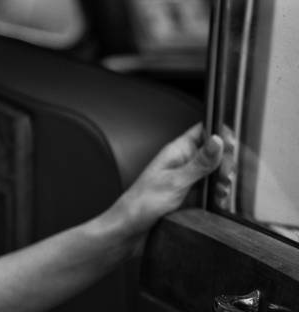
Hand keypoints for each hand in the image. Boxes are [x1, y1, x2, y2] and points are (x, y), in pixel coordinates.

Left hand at [109, 122, 223, 239]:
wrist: (129, 230)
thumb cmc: (141, 203)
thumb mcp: (175, 181)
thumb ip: (199, 162)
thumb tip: (217, 140)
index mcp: (176, 152)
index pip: (202, 131)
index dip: (219, 133)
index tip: (232, 145)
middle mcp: (182, 163)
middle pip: (214, 153)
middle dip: (226, 162)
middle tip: (226, 174)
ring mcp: (186, 180)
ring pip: (214, 172)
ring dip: (223, 180)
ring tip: (223, 189)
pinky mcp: (189, 197)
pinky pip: (211, 190)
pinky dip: (218, 194)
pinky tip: (219, 201)